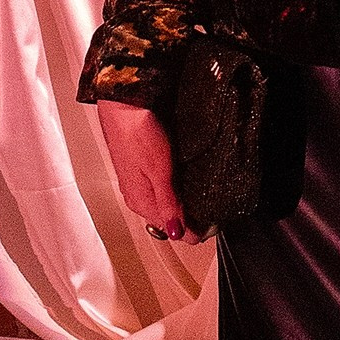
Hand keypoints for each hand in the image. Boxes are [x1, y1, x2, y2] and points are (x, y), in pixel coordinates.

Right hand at [96, 99, 205, 244]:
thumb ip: (169, 204)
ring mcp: (138, 183)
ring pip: (164, 206)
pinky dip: (175, 193)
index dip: (195, 232)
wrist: (124, 105)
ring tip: (204, 203)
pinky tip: (185, 185)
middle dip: (190, 222)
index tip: (214, 225)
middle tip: (214, 217)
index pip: (172, 230)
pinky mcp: (141, 169)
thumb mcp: (160, 172)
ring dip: (183, 208)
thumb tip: (177, 234)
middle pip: (168, 220)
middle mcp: (137, 196)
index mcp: (141, 202)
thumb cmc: (138, 133)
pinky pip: (161, 191)